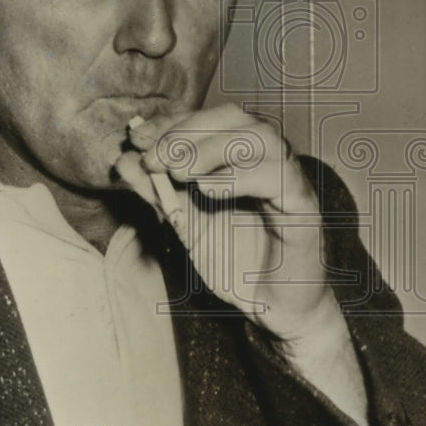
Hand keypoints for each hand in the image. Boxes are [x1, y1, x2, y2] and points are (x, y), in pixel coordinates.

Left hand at [116, 104, 370, 425]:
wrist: (272, 309)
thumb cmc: (234, 263)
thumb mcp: (184, 226)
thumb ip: (156, 193)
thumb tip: (122, 161)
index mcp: (238, 159)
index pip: (206, 120)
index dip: (170, 123)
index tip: (137, 136)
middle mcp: (266, 160)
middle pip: (234, 117)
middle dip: (187, 131)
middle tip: (155, 157)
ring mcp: (287, 179)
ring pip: (260, 136)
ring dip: (212, 147)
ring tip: (179, 172)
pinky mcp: (303, 206)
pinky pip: (279, 177)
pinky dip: (240, 177)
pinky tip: (208, 191)